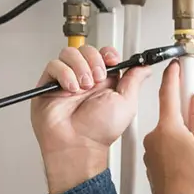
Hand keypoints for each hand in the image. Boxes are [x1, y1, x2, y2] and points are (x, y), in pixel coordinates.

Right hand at [31, 45, 151, 193]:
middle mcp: (85, 79)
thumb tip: (144, 67)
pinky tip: (71, 88)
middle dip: (94, 60)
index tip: (112, 60)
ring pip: (70, 54)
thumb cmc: (100, 131)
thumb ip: (134, 81)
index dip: (108, 53)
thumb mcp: (127, 103)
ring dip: (80, 67)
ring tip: (84, 86)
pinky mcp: (50, 84)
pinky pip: (54, 65)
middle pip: (87, 49)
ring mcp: (67, 80)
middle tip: (97, 78)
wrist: (78, 144)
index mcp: (104, 82)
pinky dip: (64, 74)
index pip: (104, 54)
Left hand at [143, 61, 193, 193]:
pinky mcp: (152, 164)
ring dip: (182, 137)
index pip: (168, 93)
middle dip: (186, 118)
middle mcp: (154, 136)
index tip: (175, 65)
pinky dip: (176, 150)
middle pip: (171, 116)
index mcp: (168, 127)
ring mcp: (151, 151)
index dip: (173, 76)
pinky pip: (165, 149)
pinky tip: (187, 163)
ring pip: (169, 134)